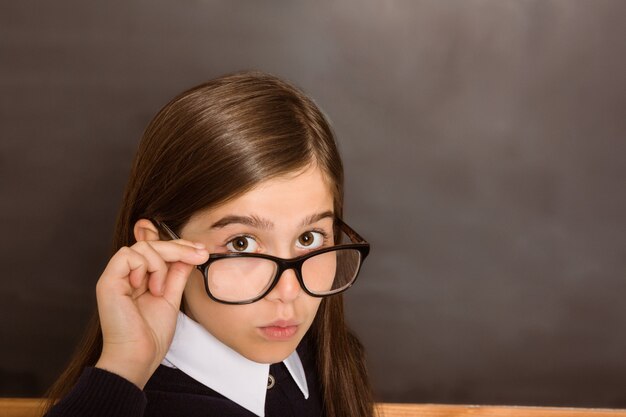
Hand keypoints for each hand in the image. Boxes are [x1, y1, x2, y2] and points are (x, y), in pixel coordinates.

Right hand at [94, 239, 208, 387]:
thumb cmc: (151, 335)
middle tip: (200, 255)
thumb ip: (177, 274)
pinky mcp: (108, 281)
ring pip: (142, 247)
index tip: (202, 251)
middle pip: (152, 244)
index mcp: (139, 279)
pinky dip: (144, 267)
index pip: (158, 251)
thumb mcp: (172, 297)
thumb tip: (191, 253)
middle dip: (179, 248)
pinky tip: (147, 288)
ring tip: (159, 290)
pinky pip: (128, 255)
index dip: (180, 247)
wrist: (138, 357)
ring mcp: (115, 277)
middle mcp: (126, 275)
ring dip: (160, 265)